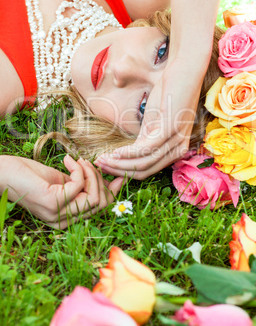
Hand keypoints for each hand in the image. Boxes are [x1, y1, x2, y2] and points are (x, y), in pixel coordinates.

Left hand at [0, 155, 123, 227]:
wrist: (4, 172)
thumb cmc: (32, 176)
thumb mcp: (65, 181)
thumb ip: (86, 185)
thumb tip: (114, 181)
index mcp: (67, 219)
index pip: (101, 210)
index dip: (113, 192)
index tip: (118, 175)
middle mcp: (62, 222)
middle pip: (101, 204)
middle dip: (99, 179)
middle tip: (87, 163)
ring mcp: (57, 215)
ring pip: (93, 198)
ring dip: (90, 173)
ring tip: (78, 161)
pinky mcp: (52, 203)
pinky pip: (79, 185)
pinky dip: (78, 169)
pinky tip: (66, 160)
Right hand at [94, 57, 201, 178]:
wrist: (185, 67)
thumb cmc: (170, 91)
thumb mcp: (155, 118)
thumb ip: (146, 135)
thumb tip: (130, 149)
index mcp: (174, 148)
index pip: (148, 169)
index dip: (124, 171)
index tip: (106, 166)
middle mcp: (177, 148)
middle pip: (144, 171)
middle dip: (118, 171)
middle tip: (99, 165)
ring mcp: (175, 139)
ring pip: (143, 163)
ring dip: (119, 164)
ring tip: (101, 161)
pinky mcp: (170, 128)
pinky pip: (145, 149)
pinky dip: (126, 154)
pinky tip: (113, 153)